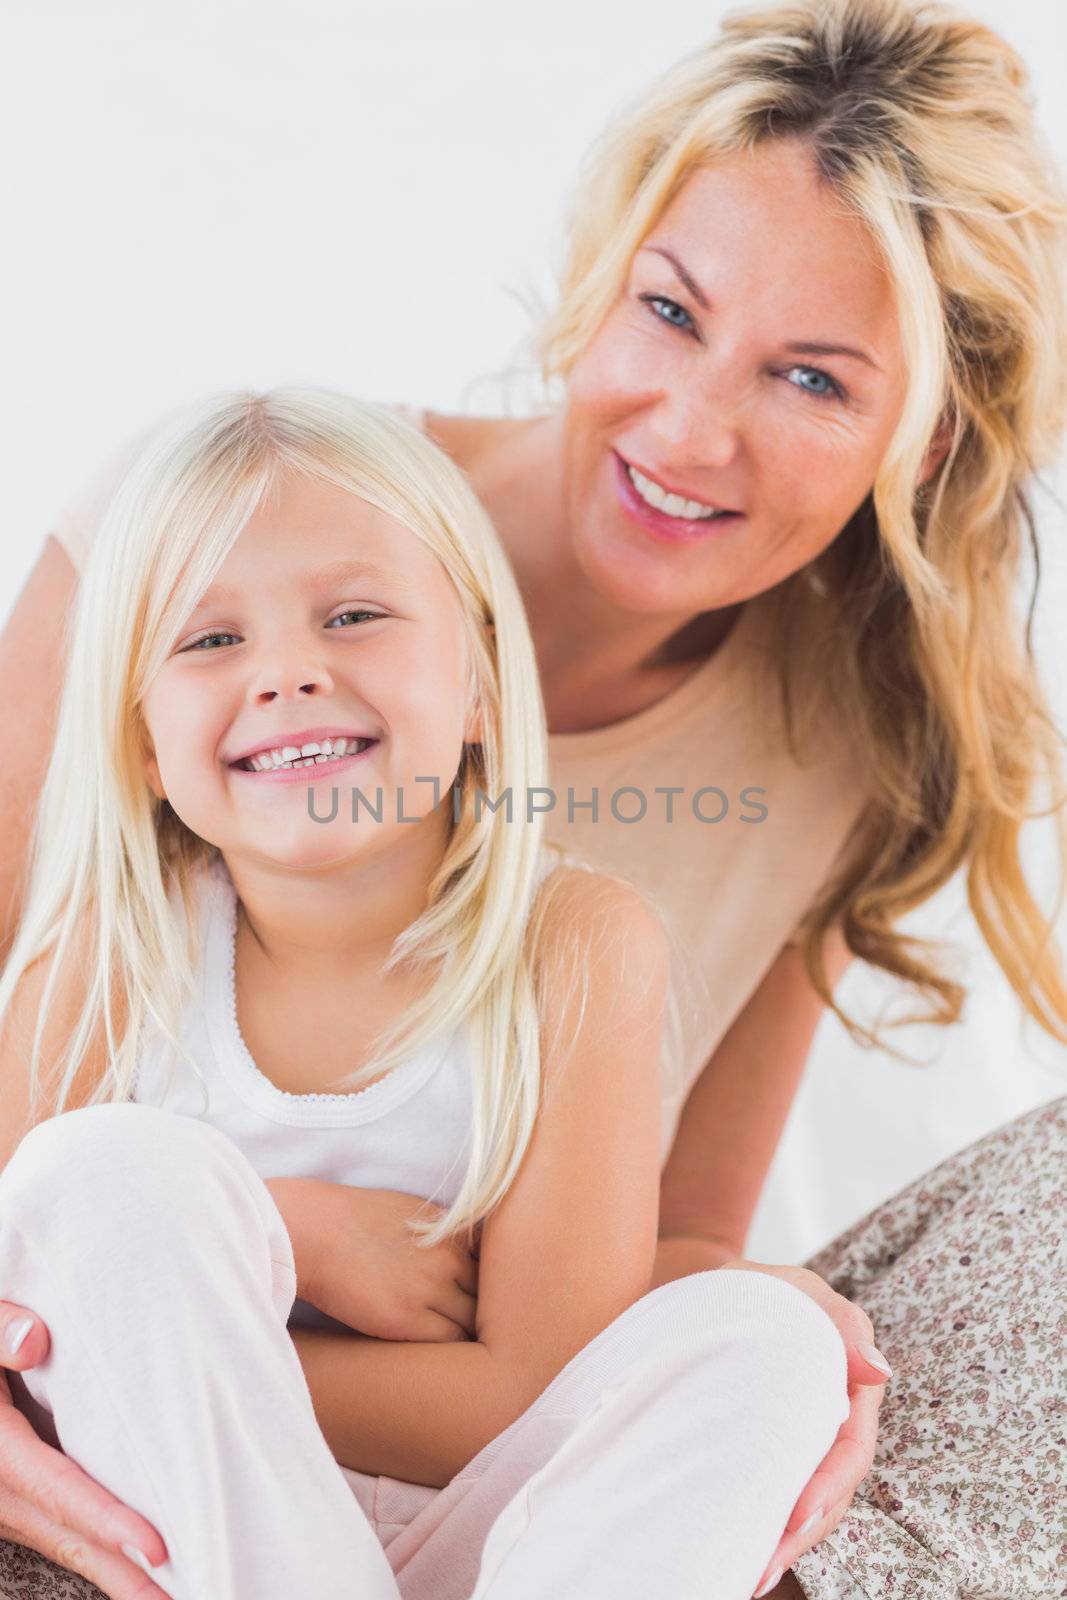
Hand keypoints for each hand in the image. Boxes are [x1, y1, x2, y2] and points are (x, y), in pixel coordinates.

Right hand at [0, 1302, 168, 1597]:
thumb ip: (1, 1330)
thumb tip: (34, 1344)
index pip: (56, 1489)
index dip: (106, 1520)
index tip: (157, 1548)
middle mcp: (3, 1488)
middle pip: (72, 1538)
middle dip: (128, 1576)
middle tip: (194, 1595)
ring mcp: (11, 1503)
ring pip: (72, 1544)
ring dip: (121, 1573)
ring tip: (183, 1592)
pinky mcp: (24, 1502)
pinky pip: (68, 1533)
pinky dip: (107, 1554)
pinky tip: (145, 1568)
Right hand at [266, 1179, 479, 1342]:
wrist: (314, 1230)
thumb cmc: (351, 1220)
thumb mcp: (410, 1212)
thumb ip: (441, 1235)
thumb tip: (457, 1256)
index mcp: (453, 1229)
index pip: (498, 1265)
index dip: (496, 1288)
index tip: (490, 1304)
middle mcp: (450, 1258)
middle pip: (493, 1298)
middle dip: (491, 1316)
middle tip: (489, 1337)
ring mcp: (432, 1288)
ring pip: (474, 1325)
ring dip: (472, 1339)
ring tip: (472, 1358)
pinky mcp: (407, 1319)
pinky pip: (449, 1344)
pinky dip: (451, 1356)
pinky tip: (445, 1362)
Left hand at [715, 1260, 889, 1598]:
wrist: (714, 1296)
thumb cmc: (762, 1289)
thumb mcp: (795, 1288)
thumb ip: (839, 1319)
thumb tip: (876, 1371)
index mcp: (849, 1389)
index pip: (850, 1450)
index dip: (827, 1487)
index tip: (796, 1516)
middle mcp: (833, 1423)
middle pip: (830, 1494)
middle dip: (800, 1535)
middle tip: (761, 1569)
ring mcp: (803, 1443)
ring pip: (803, 1504)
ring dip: (779, 1544)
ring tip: (746, 1578)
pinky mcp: (770, 1454)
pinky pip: (775, 1496)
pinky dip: (761, 1527)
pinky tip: (739, 1556)